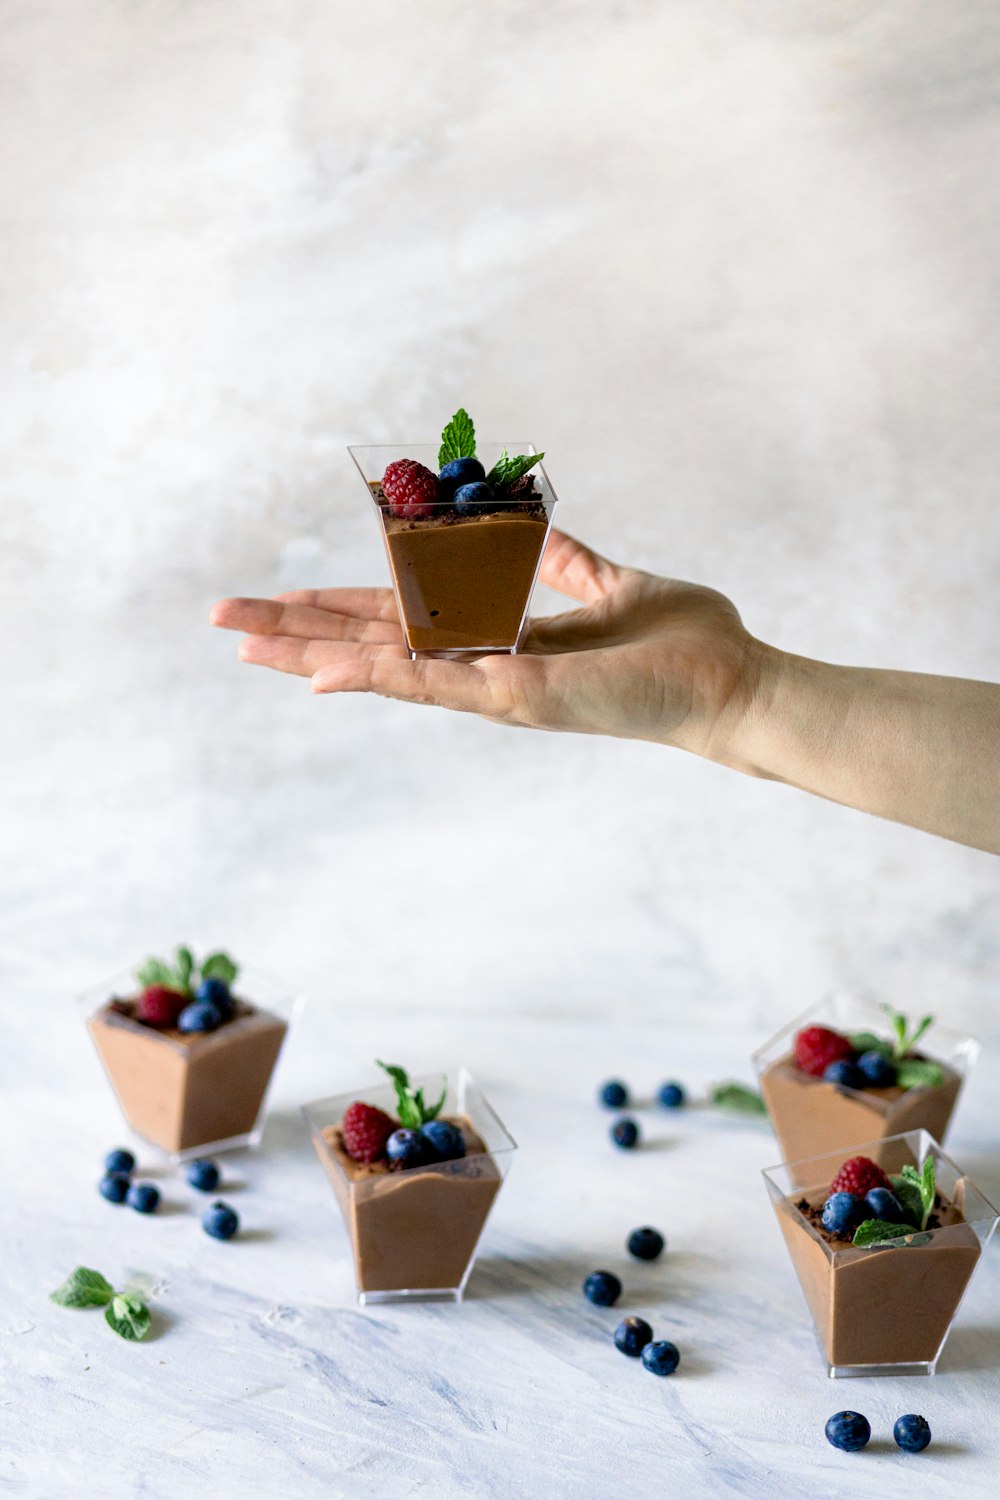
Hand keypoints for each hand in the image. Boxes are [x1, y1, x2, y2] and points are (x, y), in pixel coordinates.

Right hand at [209, 530, 768, 760]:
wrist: (734, 685)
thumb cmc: (681, 643)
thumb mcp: (610, 585)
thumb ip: (563, 563)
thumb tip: (529, 530)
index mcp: (500, 640)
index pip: (400, 620)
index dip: (337, 607)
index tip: (279, 598)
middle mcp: (485, 669)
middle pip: (371, 644)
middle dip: (294, 632)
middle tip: (221, 622)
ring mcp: (495, 688)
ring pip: (382, 668)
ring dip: (307, 654)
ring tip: (241, 645)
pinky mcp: (519, 698)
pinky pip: (432, 682)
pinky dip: (373, 677)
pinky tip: (317, 673)